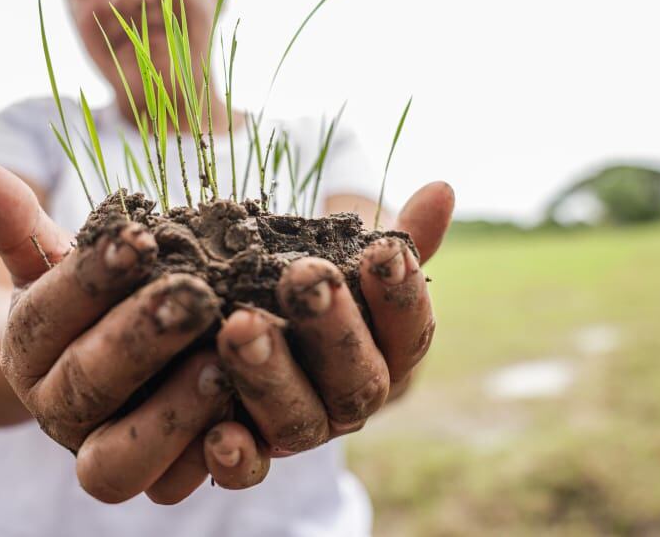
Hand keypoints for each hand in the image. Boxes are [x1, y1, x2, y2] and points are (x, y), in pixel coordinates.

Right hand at [0, 161, 241, 503]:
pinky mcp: (157, 478)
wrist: (92, 366)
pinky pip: (178, 483)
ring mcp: (102, 453)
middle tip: (195, 296)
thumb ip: (20, 224)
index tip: (139, 237)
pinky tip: (248, 416)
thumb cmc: (86, 297)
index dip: (90, 277)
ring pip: (119, 458)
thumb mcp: (53, 260)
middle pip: (84, 384)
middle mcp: (57, 409)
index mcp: (27, 348)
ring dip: (172, 411)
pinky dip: (211, 458)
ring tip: (223, 362)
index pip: (48, 312)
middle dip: (139, 340)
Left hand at [206, 182, 454, 485]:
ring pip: (299, 420)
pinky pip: (250, 469)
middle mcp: (354, 398)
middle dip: (332, 329)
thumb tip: (443, 189)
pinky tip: (215, 432)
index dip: (400, 294)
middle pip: (356, 379)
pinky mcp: (253, 452)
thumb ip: (400, 234)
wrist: (271, 333)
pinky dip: (237, 457)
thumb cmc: (324, 284)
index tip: (384, 250)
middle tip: (304, 279)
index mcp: (391, 353)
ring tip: (240, 326)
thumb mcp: (356, 257)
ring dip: (270, 375)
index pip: (409, 329)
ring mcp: (305, 429)